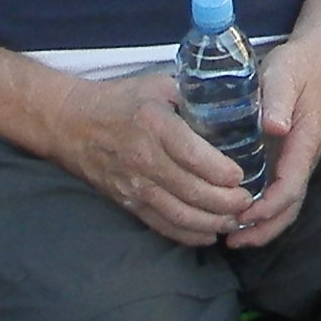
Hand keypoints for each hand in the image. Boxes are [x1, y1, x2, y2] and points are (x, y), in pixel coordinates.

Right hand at [54, 68, 264, 246]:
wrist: (72, 123)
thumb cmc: (121, 100)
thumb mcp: (158, 86)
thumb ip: (193, 96)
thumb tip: (234, 105)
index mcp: (154, 124)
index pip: (192, 155)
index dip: (221, 171)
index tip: (241, 176)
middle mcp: (143, 158)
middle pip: (191, 191)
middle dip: (226, 202)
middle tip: (248, 202)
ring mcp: (134, 185)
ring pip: (179, 214)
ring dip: (212, 222)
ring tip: (235, 219)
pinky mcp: (127, 202)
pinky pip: (161, 225)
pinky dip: (188, 235)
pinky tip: (210, 234)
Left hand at [230, 44, 320, 246]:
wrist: (311, 61)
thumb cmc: (294, 68)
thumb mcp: (283, 77)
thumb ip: (279, 100)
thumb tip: (275, 128)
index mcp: (304, 143)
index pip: (291, 186)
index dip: (269, 206)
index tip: (243, 215)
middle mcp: (302, 160)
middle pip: (290, 207)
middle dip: (264, 228)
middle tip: (232, 241)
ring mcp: (294, 163)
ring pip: (284, 206)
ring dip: (261, 226)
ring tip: (231, 239)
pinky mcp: (284, 161)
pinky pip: (276, 195)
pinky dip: (259, 213)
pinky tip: (236, 217)